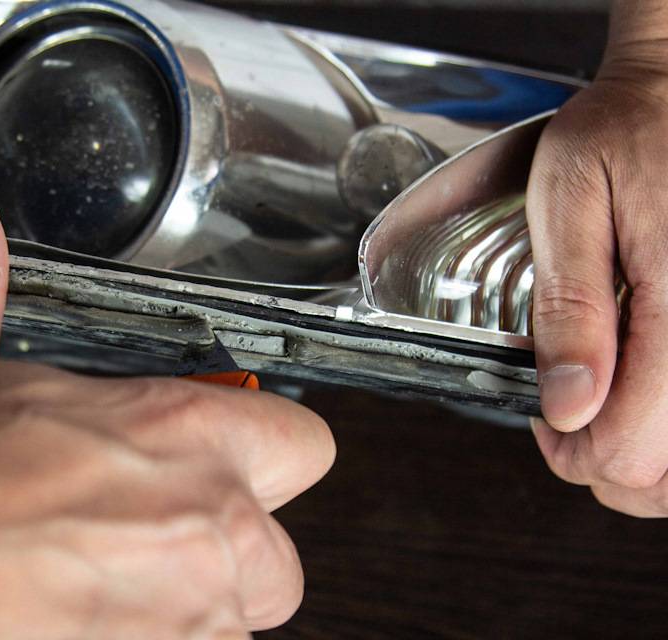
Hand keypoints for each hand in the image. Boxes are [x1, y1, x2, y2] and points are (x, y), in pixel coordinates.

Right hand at [0, 179, 334, 637]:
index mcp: (178, 434)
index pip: (304, 445)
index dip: (269, 455)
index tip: (226, 465)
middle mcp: (201, 528)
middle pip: (278, 561)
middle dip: (227, 556)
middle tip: (148, 538)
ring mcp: (178, 616)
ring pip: (232, 628)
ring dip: (184, 612)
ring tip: (99, 585)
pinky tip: (79, 623)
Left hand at [527, 11, 667, 516]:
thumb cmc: (629, 130)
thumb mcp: (570, 201)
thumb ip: (569, 307)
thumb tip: (568, 407)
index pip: (633, 447)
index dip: (573, 452)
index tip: (546, 418)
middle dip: (608, 465)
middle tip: (571, 416)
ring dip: (650, 462)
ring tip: (611, 410)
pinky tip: (650, 400)